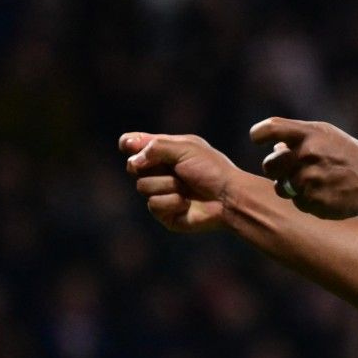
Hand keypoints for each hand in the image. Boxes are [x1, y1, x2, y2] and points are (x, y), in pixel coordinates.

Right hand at [120, 132, 241, 231]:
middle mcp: (161, 171)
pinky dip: (172, 202)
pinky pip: (153, 205)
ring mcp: (161, 192)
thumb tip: (133, 162)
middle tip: (174, 168)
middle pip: (132, 166)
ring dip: (167, 185)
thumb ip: (155, 147)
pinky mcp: (164, 212)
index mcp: (166, 152)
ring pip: (142, 186)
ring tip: (187, 187)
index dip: (128, 144)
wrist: (229, 198)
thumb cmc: (212, 170)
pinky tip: (187, 203)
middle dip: (152, 166)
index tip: (128, 146)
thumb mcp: (185, 148)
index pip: (135, 144)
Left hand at [250, 117, 357, 219]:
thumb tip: (275, 148)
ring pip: (282, 187)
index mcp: (310, 134)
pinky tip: (324, 192)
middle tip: (292, 169)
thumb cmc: (347, 154)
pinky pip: (297, 203)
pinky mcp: (316, 202)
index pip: (271, 128)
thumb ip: (298, 136)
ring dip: (292, 186)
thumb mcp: (327, 134)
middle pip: (269, 165)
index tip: (257, 138)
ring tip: (315, 181)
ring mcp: (311, 180)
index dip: (259, 134)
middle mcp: (308, 155)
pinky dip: (306, 199)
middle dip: (276, 168)